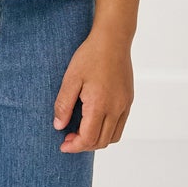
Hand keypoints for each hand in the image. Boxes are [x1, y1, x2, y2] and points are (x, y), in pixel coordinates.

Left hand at [52, 26, 133, 150]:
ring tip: (81, 131)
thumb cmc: (90, 56)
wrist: (113, 40)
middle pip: (101, 141)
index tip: (63, 145)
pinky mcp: (128, 100)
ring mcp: (124, 105)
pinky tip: (95, 121)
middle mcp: (116, 108)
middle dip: (83, 145)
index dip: (74, 146)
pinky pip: (120, 125)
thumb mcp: (70, 79)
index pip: (88, 138)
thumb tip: (59, 126)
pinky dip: (107, 131)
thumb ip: (63, 105)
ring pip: (113, 137)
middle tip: (68, 137)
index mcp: (100, 105)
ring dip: (97, 140)